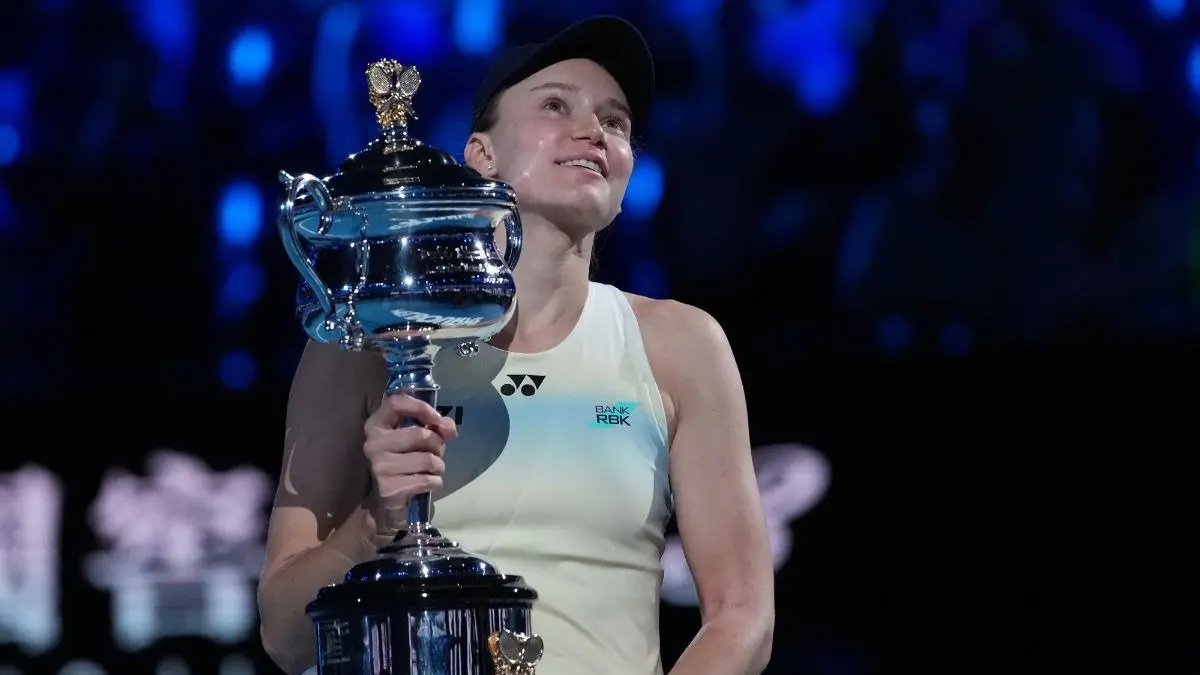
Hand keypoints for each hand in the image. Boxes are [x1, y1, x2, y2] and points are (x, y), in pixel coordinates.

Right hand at [362, 393, 457, 531]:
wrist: (388, 496)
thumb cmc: (405, 458)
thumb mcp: (419, 437)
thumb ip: (437, 426)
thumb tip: (449, 429)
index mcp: (376, 424)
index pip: (396, 403)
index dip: (421, 408)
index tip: (437, 419)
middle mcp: (373, 443)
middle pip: (420, 434)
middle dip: (438, 444)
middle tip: (436, 452)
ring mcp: (379, 467)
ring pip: (427, 459)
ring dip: (438, 465)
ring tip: (433, 469)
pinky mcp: (388, 488)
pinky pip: (426, 480)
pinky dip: (435, 481)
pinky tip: (428, 482)